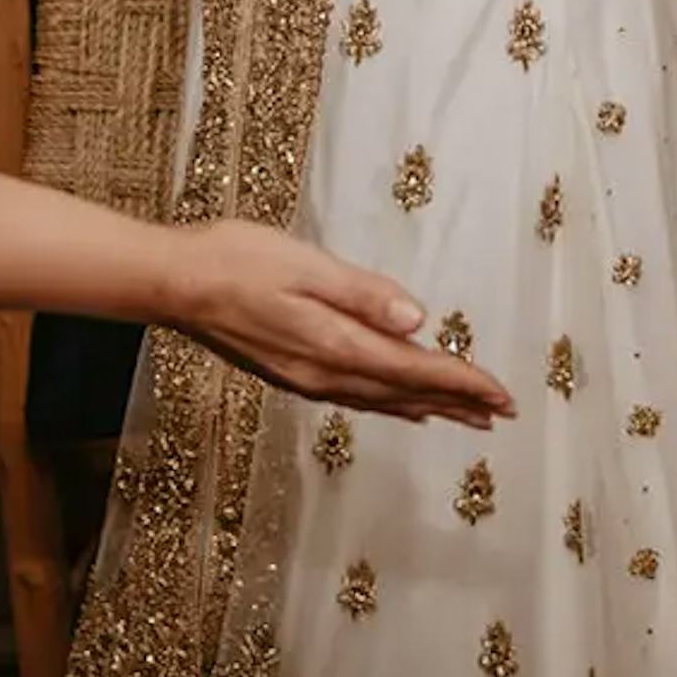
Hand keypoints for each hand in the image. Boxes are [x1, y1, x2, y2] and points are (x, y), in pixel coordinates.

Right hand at [165, 220, 515, 427]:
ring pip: (382, 400)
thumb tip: (418, 320)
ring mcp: (306, 377)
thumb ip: (362, 293)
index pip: (415, 369)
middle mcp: (325, 373)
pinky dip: (391, 404)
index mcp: (335, 345)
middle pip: (404, 393)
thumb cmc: (235, 259)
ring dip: (427, 407)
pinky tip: (401, 406)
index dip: (462, 382)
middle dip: (455, 402)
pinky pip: (357, 398)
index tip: (503, 396)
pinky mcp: (292, 372)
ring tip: (464, 417)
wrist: (173, 283)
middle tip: (500, 414)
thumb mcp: (304, 265)